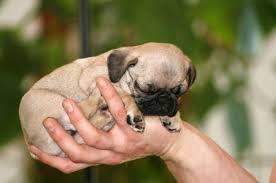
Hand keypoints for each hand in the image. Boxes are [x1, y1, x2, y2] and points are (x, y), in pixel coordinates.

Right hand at [29, 77, 180, 172]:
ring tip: (67, 102)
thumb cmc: (139, 137)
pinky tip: (101, 81)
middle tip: (47, 119)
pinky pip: (118, 113)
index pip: (72, 165)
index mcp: (103, 157)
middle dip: (59, 138)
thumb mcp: (116, 142)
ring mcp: (122, 144)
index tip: (34, 146)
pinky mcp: (135, 130)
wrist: (171, 141)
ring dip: (78, 120)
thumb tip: (79, 118)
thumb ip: (100, 135)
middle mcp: (110, 155)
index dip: (51, 159)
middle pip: (78, 154)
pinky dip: (108, 96)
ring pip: (94, 138)